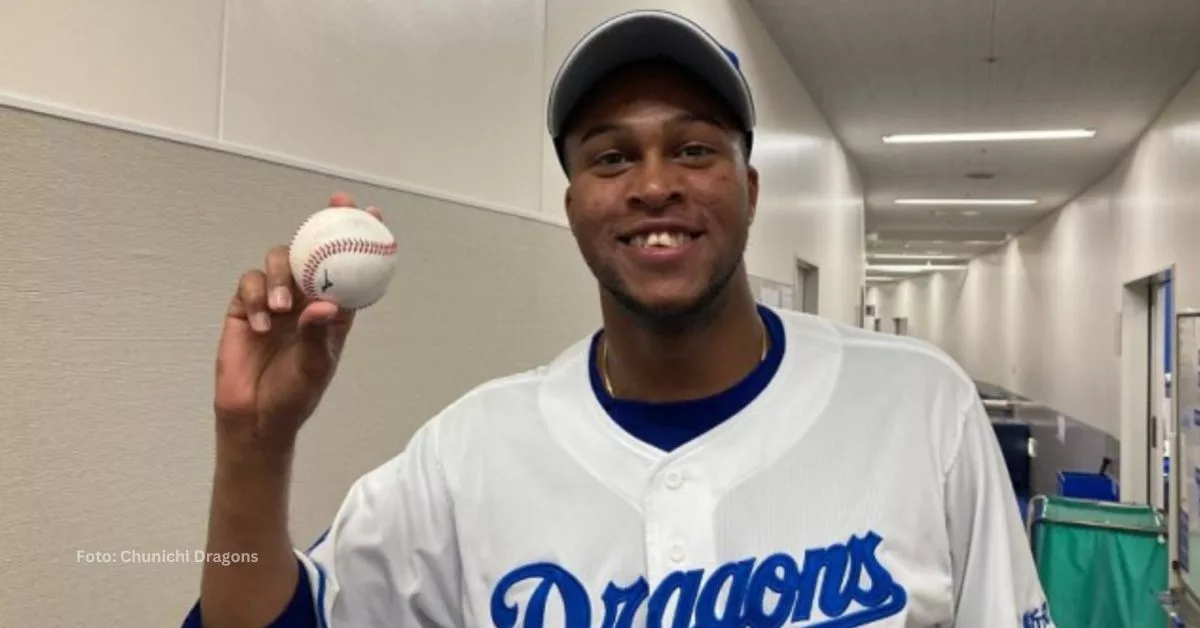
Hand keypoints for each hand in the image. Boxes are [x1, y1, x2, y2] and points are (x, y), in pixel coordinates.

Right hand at [213, 192, 382, 446]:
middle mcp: (305, 298)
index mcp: (333, 309)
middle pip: (312, 251)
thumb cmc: (295, 394)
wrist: (257, 417)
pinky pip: (249, 285)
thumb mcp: (315, 366)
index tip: (372, 213)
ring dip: (281, 278)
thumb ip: (318, 334)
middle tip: (331, 209)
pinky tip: (262, 326)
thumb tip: (325, 304)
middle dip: (321, 227)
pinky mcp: (245, 307)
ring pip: (278, 262)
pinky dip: (256, 299)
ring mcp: (274, 300)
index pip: (348, 268)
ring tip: (282, 309)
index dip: (358, 238)